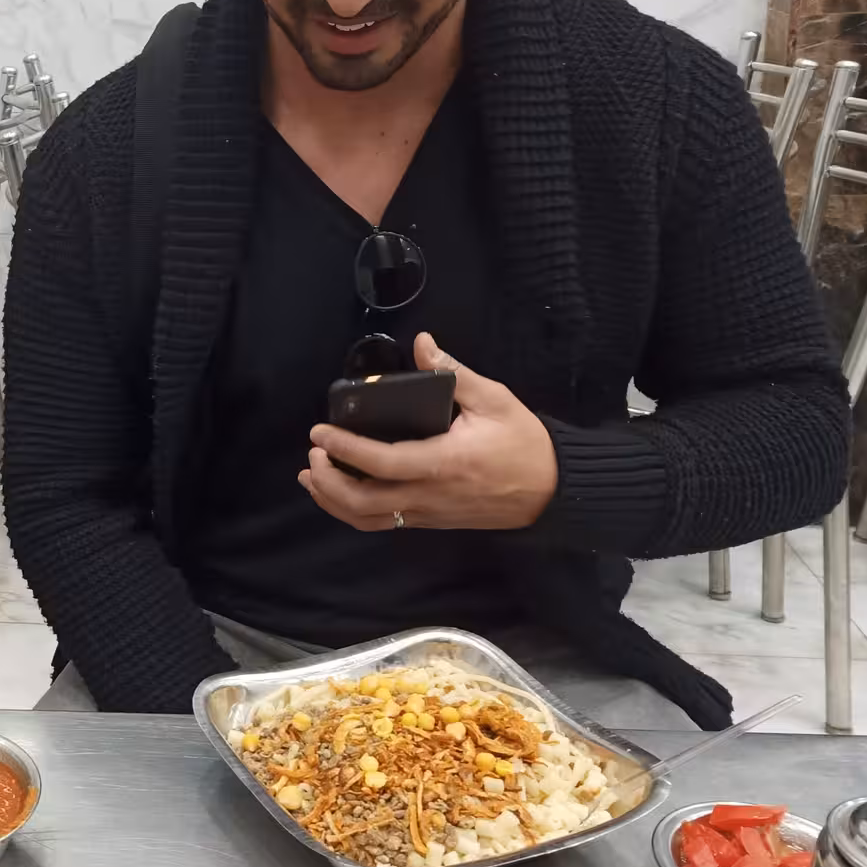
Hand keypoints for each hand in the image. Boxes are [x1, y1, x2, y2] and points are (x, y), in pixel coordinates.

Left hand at [297, 333, 557, 531]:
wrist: (554, 492)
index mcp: (444, 463)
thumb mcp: (494, 399)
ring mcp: (429, 513)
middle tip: (314, 453)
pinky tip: (340, 493)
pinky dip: (354, 511)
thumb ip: (453, 372)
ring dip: (333, 501)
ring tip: (311, 476)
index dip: (345, 449)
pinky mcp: (431, 522)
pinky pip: (384, 523)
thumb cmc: (525, 443)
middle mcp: (430, 495)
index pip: (382, 462)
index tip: (319, 433)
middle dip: (328, 481)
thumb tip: (422, 343)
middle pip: (364, 502)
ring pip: (369, 520)